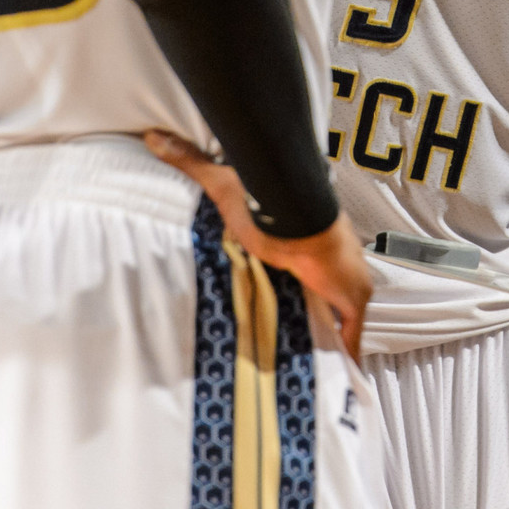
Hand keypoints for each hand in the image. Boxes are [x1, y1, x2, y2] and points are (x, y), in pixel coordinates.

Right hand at [145, 130, 371, 355]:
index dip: (300, 275)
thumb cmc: (269, 206)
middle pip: (326, 290)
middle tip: (294, 332)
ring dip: (331, 331)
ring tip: (312, 357)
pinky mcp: (354, 301)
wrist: (302, 222)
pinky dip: (348, 354)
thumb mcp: (224, 186)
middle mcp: (334, 260)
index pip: (307, 262)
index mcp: (310, 235)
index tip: (287, 291)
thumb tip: (154, 137)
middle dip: (316, 307)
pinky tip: (340, 371)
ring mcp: (348, 283)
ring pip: (342, 314)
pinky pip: (353, 335)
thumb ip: (192, 163)